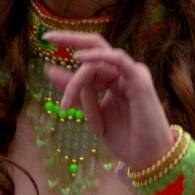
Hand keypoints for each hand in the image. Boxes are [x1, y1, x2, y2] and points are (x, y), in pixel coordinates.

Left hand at [44, 31, 173, 170]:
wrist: (147, 157)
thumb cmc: (125, 138)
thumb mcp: (92, 114)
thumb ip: (76, 93)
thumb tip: (50, 70)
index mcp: (113, 79)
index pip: (87, 64)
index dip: (67, 72)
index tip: (46, 69)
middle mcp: (122, 72)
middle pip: (95, 45)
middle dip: (70, 38)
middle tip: (46, 37)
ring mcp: (131, 74)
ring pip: (98, 62)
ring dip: (77, 80)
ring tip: (67, 102)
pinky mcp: (139, 79)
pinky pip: (118, 59)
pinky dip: (99, 57)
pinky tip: (80, 58)